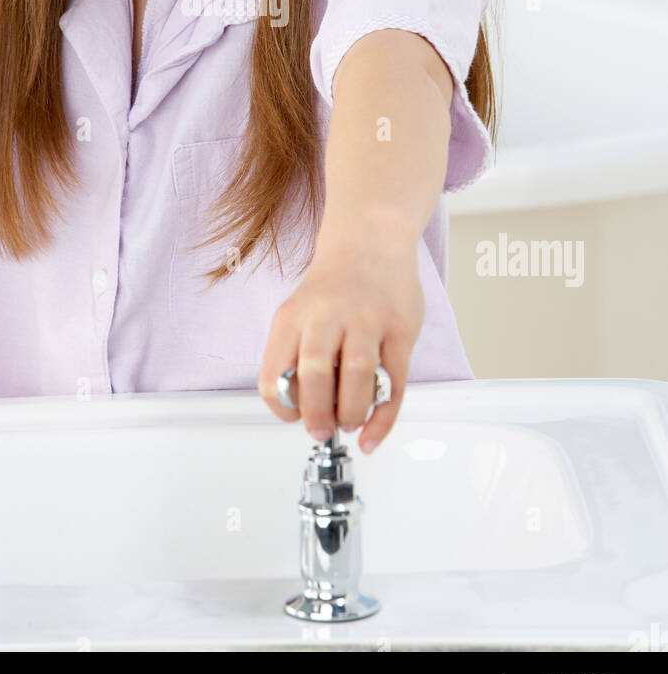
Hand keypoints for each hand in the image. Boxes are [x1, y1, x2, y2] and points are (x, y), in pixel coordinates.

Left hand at [258, 232, 424, 452]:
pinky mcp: (400, 329)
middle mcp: (327, 316)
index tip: (295, 418)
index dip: (283, 408)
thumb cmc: (333, 289)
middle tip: (322, 431)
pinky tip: (374, 433)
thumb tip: (306, 413)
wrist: (370, 239)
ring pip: (357, 376)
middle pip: (313, 373)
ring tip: (350, 423)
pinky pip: (394, 381)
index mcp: (292, 318)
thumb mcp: (300, 313)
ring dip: (351, 412)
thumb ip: (298, 356)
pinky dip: (383, 416)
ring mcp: (366, 320)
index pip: (273, 375)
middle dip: (316, 415)